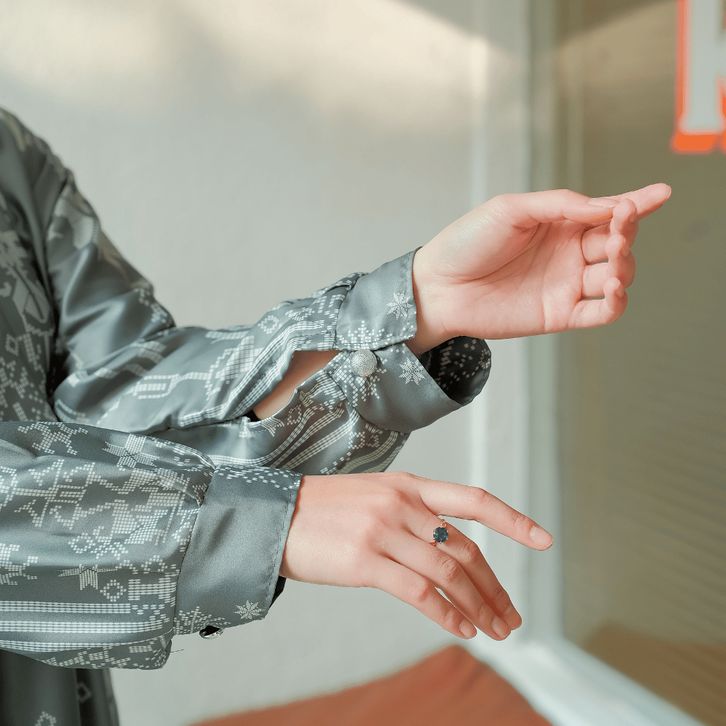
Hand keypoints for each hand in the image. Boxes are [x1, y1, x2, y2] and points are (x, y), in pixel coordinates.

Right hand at [279, 470, 552, 640]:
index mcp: (409, 485)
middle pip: (466, 548)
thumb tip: (450, 551)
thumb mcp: (375, 497)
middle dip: (495, 586)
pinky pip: (419, 592)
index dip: (512, 520)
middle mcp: (402, 504)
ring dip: (478, 606)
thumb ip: (413, 516)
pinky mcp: (365, 560)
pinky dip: (447, 614)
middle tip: (511, 616)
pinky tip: (462, 630)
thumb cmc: (326, 510)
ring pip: (449, 573)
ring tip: (494, 631)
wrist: (276, 515)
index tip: (543, 540)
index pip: (473, 499)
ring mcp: (384, 530)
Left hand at [408, 183, 671, 347]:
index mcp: (559, 223)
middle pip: (618, 243)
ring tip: (614, 256)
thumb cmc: (467, 242)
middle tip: (620, 226)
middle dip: (627, 233)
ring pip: (617, 276)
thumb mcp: (511, 210)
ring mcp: (566, 284)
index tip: (660, 193)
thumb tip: (610, 206)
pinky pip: (601, 312)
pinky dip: (616, 302)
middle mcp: (568, 253)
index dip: (637, 203)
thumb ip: (561, 205)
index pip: (608, 212)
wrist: (438, 287)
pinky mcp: (559, 314)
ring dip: (625, 265)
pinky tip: (612, 287)